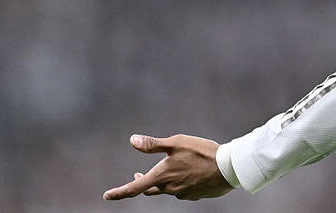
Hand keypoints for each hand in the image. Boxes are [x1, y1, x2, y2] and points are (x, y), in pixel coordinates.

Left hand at [103, 134, 232, 200]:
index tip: (107, 196)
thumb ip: (154, 144)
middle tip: (137, 177)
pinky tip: (188, 173)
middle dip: (141, 184)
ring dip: (163, 181)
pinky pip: (181, 190)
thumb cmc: (203, 152)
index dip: (119, 192)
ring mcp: (182, 193)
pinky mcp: (194, 195)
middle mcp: (169, 188)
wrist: (228, 168)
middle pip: (150, 189)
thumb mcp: (177, 142)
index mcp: (162, 176)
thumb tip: (132, 140)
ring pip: (166, 189)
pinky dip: (179, 182)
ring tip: (169, 169)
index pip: (134, 188)